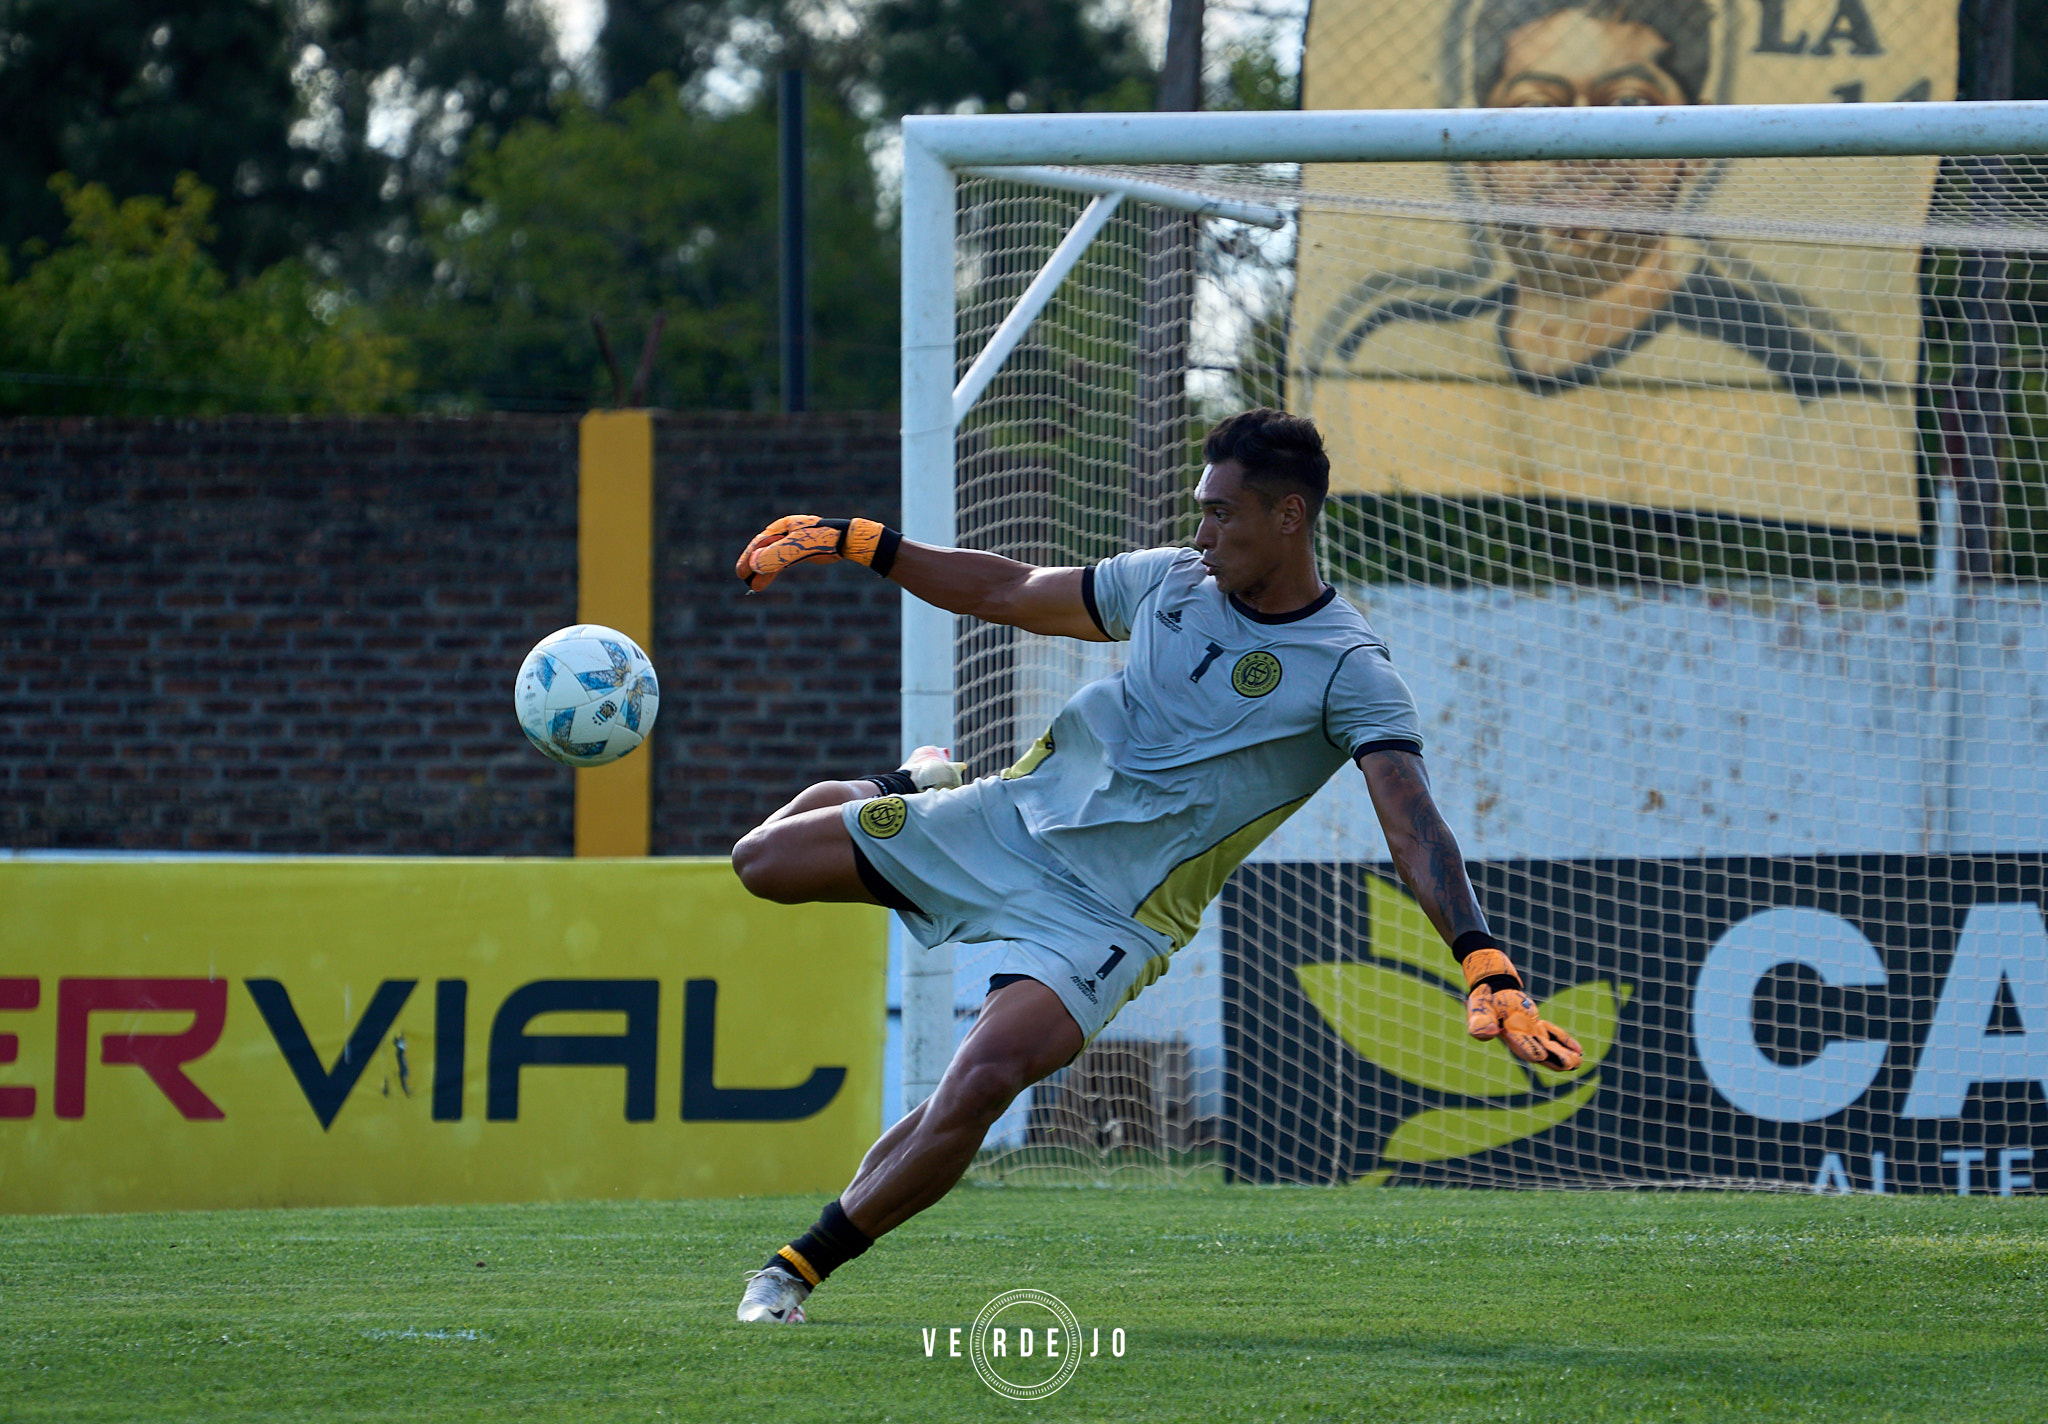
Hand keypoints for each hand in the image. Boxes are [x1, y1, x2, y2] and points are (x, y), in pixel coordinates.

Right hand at [736, 515, 893, 592]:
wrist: (845, 542)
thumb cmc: (822, 540)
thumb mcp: (796, 548)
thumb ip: (776, 555)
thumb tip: (753, 564)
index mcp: (783, 526)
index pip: (760, 542)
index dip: (749, 557)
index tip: (740, 572)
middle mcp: (785, 533)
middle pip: (764, 550)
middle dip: (753, 566)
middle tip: (743, 579)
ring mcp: (792, 543)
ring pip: (772, 559)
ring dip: (763, 573)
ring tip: (754, 587)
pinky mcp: (800, 552)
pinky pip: (781, 563)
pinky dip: (773, 572)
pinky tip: (764, 582)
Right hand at [1467, 985, 1582, 1072]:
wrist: (1491, 992)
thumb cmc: (1483, 1001)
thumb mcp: (1479, 1007)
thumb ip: (1480, 1021)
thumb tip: (1489, 1031)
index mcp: (1506, 1035)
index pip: (1520, 1043)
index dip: (1530, 1049)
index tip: (1541, 1056)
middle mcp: (1520, 1039)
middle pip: (1540, 1050)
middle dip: (1554, 1058)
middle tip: (1570, 1064)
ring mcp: (1530, 1034)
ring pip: (1549, 1046)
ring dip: (1563, 1054)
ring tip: (1578, 1061)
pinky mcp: (1536, 1026)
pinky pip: (1553, 1035)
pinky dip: (1564, 1041)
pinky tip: (1578, 1050)